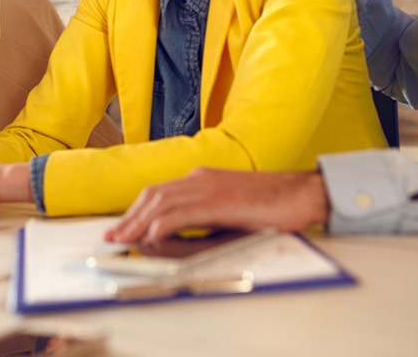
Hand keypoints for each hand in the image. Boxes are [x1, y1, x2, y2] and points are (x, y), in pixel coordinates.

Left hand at [104, 168, 329, 243]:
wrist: (303, 194)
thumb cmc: (273, 206)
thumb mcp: (229, 212)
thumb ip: (203, 221)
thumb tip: (176, 239)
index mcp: (202, 178)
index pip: (159, 192)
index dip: (137, 210)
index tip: (123, 227)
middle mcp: (201, 177)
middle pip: (153, 195)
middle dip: (130, 216)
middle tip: (113, 236)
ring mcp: (209, 186)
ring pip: (161, 202)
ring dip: (138, 222)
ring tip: (124, 239)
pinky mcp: (219, 200)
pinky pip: (182, 212)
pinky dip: (162, 224)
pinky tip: (151, 236)